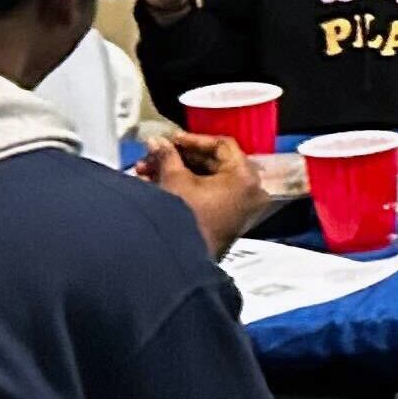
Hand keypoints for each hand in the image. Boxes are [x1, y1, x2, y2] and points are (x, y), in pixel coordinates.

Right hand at [140, 129, 265, 259]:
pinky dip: (185, 187)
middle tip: (155, 154)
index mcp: (245, 177)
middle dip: (179, 158)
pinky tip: (156, 184)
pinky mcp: (227, 219)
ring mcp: (240, 207)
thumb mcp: (175, 180)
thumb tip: (157, 142)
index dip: (193, 140)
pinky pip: (208, 194)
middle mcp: (250, 191)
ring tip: (147, 170)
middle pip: (214, 162)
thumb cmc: (186, 220)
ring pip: (207, 179)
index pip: (223, 145)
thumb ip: (167, 155)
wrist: (182, 259)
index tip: (171, 139)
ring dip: (177, 172)